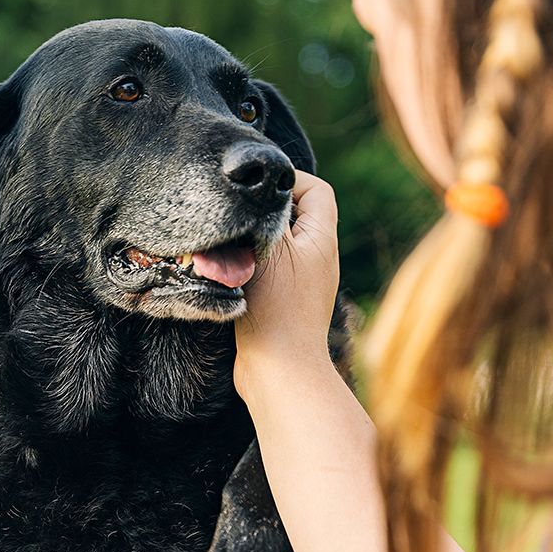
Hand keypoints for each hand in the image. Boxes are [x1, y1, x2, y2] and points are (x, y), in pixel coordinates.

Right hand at [235, 170, 339, 398]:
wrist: (279, 371)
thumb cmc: (276, 307)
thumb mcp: (271, 248)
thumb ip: (269, 213)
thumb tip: (263, 188)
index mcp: (322, 239)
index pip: (317, 190)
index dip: (289, 180)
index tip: (257, 189)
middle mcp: (319, 258)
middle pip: (297, 215)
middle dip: (266, 210)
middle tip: (238, 214)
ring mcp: (304, 282)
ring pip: (279, 243)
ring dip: (254, 239)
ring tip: (230, 245)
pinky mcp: (286, 302)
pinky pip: (271, 269)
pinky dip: (251, 264)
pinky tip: (229, 272)